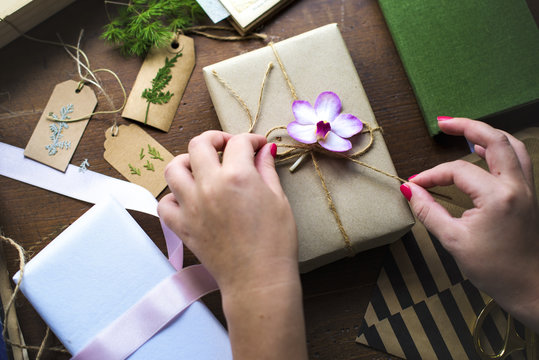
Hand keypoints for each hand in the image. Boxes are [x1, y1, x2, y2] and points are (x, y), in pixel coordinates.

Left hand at [158, 131, 306, 358]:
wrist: (259, 280)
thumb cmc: (275, 243)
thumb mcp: (278, 200)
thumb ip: (266, 170)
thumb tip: (264, 150)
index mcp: (237, 176)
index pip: (239, 142)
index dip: (252, 139)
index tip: (258, 146)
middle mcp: (209, 186)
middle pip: (199, 144)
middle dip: (215, 138)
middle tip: (227, 146)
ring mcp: (191, 206)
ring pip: (174, 168)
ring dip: (187, 161)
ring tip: (201, 166)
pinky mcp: (182, 227)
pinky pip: (164, 204)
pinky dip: (173, 196)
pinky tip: (188, 198)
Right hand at [403, 117, 538, 330]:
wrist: (529, 287)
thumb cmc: (493, 268)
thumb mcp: (453, 240)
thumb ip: (428, 210)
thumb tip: (408, 189)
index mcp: (498, 197)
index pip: (459, 171)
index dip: (432, 175)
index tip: (414, 185)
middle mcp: (517, 186)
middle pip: (495, 140)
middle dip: (467, 126)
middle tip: (443, 122)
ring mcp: (528, 189)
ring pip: (512, 146)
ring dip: (488, 134)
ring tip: (465, 132)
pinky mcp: (530, 195)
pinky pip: (518, 160)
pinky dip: (502, 149)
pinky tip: (486, 152)